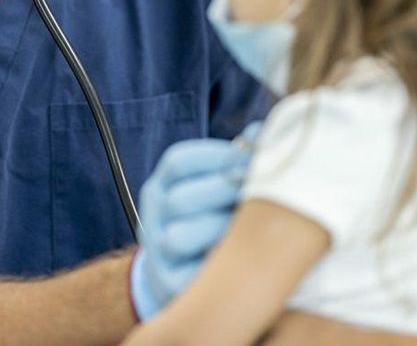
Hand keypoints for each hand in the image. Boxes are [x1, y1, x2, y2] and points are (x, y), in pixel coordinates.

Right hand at [129, 123, 260, 319]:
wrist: (183, 271)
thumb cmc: (213, 218)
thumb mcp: (215, 185)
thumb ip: (235, 161)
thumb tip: (261, 132)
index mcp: (162, 184)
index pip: (179, 162)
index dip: (221, 160)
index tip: (257, 162)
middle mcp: (153, 214)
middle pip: (181, 199)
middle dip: (226, 197)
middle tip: (263, 200)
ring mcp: (155, 249)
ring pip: (179, 238)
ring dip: (220, 234)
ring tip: (252, 233)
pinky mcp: (165, 284)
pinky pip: (188, 277)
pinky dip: (218, 270)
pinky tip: (242, 261)